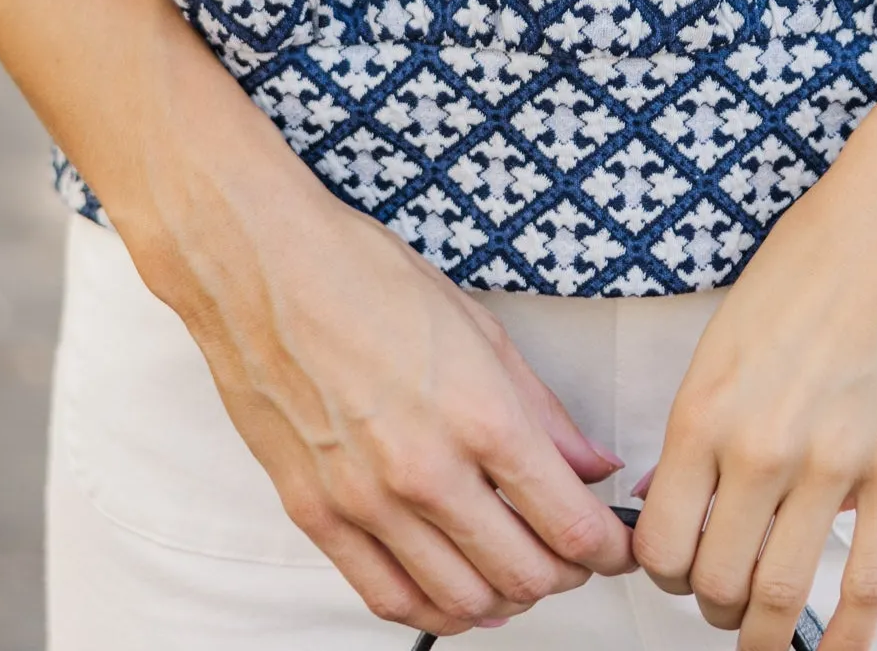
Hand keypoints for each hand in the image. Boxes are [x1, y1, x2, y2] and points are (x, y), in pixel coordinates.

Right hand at [128, 57, 637, 633]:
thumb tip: (590, 465)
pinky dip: (433, 611)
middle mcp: (426, 471)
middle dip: (563, 574)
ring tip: (514, 569)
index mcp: (480, 415)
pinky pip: (387, 599)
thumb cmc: (364, 276)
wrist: (262, 266)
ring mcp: (366, 502)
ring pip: (461, 601)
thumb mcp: (479, 326)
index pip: (569, 524)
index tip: (614, 545)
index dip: (607, 549)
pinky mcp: (317, 516)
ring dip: (503, 598)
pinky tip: (452, 591)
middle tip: (570, 553)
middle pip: (524, 575)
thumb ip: (541, 410)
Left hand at [632, 87, 876, 650]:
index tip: (676, 565)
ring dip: (762, 631)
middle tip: (721, 596)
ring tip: (763, 631)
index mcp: (706, 406)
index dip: (660, 570)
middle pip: (714, 581)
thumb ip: (708, 415)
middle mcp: (761, 446)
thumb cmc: (815, 254)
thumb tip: (683, 493)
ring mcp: (835, 465)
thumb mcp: (729, 329)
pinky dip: (846, 637)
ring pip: (778, 596)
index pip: (658, 542)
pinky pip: (869, 585)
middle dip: (710, 603)